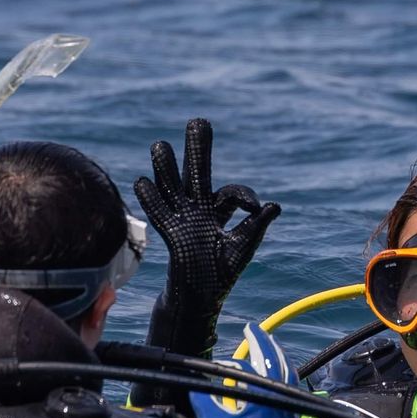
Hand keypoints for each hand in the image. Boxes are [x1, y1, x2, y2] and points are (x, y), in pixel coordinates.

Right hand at [133, 118, 280, 357]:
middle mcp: (198, 208)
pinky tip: (142, 182)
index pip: (231, 191)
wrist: (202, 296)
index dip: (243, 194)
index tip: (255, 207)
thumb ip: (256, 226)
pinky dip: (151, 199)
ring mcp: (182, 218)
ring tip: (159, 145)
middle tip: (198, 121)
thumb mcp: (243, 247)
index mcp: (219, 210)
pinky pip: (159, 213)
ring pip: (172, 186)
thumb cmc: (222, 272)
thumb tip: (274, 206)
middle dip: (197, 148)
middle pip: (197, 172)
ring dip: (166, 167)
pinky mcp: (171, 234)